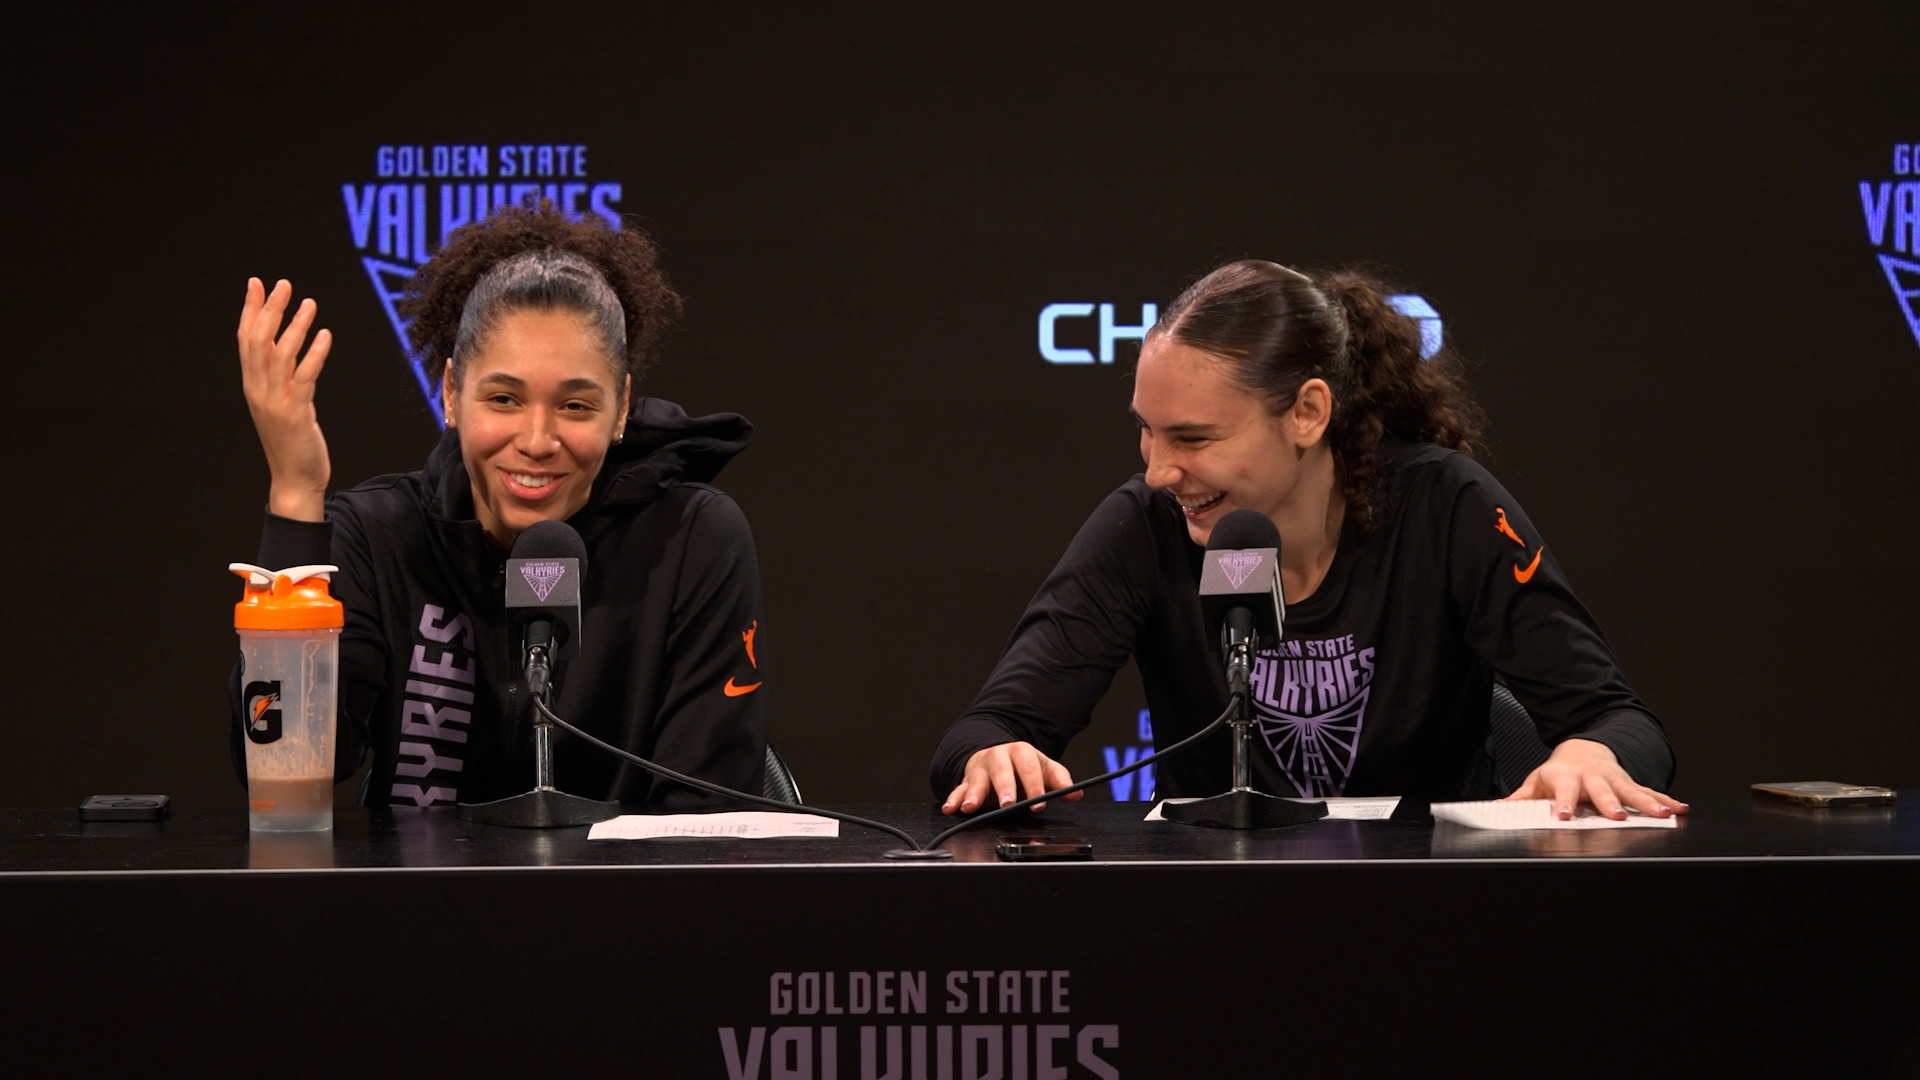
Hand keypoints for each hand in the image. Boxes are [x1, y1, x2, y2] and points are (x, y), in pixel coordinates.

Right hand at [237, 278, 332, 521]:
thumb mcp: (281, 404)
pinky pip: (305, 377)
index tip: (256, 283)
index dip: (250, 310)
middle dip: (270, 310)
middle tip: (283, 284)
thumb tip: (288, 347)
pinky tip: (325, 335)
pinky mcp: (296, 414)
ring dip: (295, 326)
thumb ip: (281, 377)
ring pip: (280, 355)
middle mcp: (258, 390)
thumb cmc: (291, 442)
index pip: (246, 340)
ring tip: (309, 303)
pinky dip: (315, 354)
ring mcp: (275, 402)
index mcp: (252, 386)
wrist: (294, 480)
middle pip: (259, 341)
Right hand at [942, 741, 1082, 815]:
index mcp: (1022, 752)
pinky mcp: (967, 780)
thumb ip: (1059, 780)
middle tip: (1008, 804)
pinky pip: (958, 789)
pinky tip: (950, 808)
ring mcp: (981, 768)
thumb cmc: (1021, 765)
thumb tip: (1074, 793)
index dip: (1035, 785)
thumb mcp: (1043, 768)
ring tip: (970, 807)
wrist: (995, 751)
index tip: (1039, 802)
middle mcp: (999, 757)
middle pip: (1002, 771)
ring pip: (977, 779)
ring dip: (973, 794)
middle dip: (1005, 788)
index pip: (1030, 768)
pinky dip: (953, 799)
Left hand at [1503, 738, 1688, 820]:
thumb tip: (1498, 809)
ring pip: (1632, 792)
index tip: (1563, 815)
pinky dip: (1666, 800)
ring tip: (1662, 815)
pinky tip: (1680, 809)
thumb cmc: (1559, 772)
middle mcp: (1593, 778)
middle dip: (1609, 804)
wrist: (1583, 751)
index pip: (1563, 791)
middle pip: (1602, 792)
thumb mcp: (1537, 782)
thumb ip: (1521, 798)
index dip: (1562, 803)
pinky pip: (1650, 792)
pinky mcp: (1631, 783)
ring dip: (1648, 803)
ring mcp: (1614, 780)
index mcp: (1566, 778)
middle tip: (1617, 817)